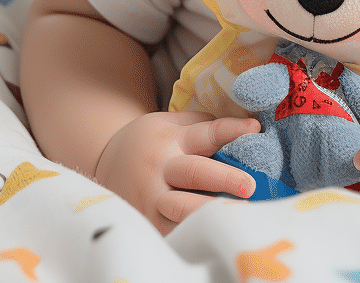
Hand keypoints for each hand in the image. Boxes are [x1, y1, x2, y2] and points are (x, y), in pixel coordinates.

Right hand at [94, 110, 259, 234]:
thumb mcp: (169, 123)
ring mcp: (153, 200)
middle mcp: (161, 168)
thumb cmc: (149, 141)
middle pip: (194, 172)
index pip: (206, 133)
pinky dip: (193, 234)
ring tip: (236, 216)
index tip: (255, 129)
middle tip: (249, 185)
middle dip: (223, 178)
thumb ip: (202, 124)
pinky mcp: (148, 224)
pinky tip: (213, 237)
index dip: (231, 130)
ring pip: (182, 208)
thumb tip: (245, 126)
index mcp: (171, 139)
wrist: (104, 163)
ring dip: (209, 212)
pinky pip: (173, 231)